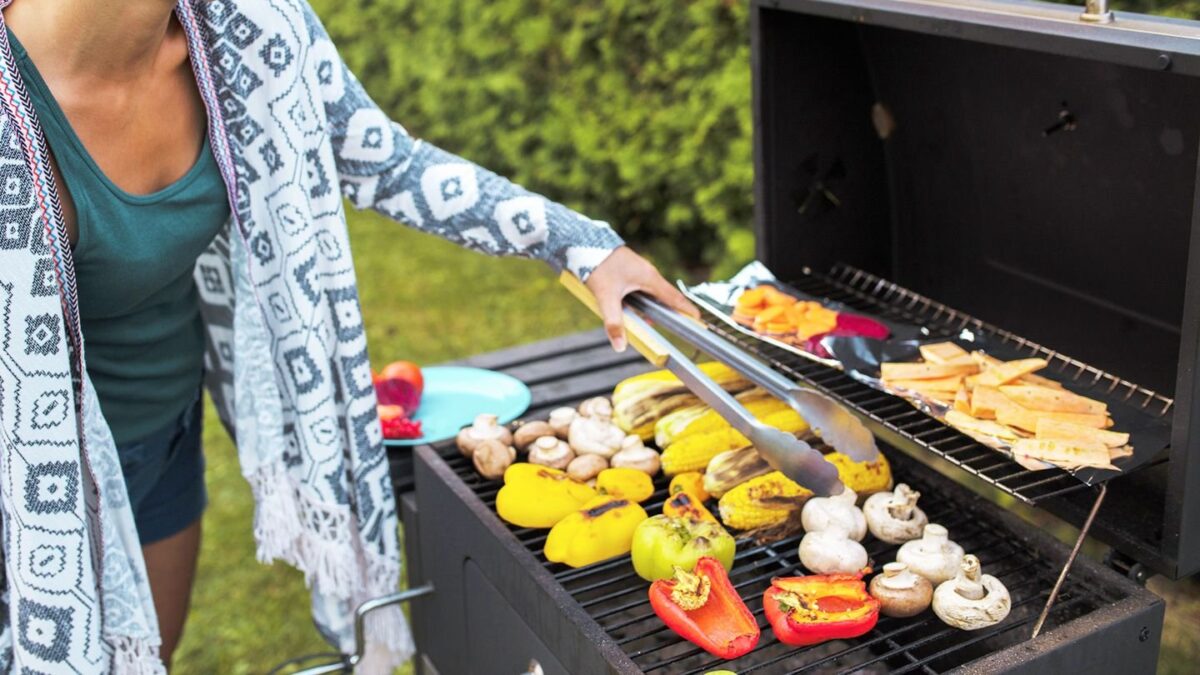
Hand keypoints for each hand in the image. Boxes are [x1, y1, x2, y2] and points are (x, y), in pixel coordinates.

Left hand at [585, 246, 699, 351]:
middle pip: (665, 297)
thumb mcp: (606, 297)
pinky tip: (629, 308)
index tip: (698, 321)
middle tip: (674, 326)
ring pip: (651, 294)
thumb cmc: (598, 265)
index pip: (675, 298)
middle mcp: (648, 274)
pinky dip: (640, 301)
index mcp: (649, 278)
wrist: (584, 242)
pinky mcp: (629, 271)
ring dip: (651, 308)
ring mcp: (639, 271)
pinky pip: (641, 289)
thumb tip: (620, 346)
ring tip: (645, 322)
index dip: (687, 310)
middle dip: (668, 313)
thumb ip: (614, 322)